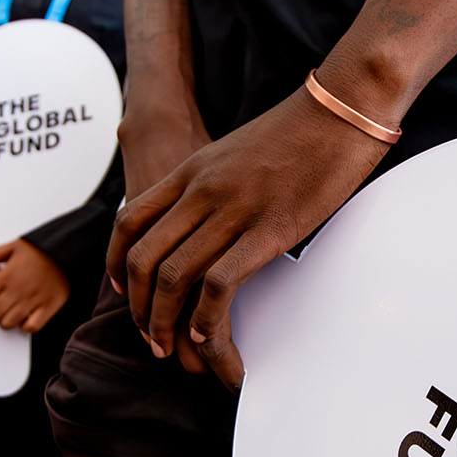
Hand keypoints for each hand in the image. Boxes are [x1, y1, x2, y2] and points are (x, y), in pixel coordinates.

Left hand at [0, 239, 71, 331]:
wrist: (67, 254)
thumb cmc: (40, 251)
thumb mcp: (13, 247)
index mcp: (7, 275)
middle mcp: (18, 290)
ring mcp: (33, 300)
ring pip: (9, 323)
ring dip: (5, 322)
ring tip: (8, 314)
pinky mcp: (48, 307)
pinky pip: (31, 327)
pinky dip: (25, 326)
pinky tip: (24, 318)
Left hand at [107, 86, 390, 390]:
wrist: (339, 109)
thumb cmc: (297, 132)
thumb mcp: (233, 152)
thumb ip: (210, 183)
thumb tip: (202, 216)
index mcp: (191, 171)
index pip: (130, 222)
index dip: (117, 263)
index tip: (124, 291)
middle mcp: (202, 192)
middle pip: (145, 257)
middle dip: (139, 306)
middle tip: (147, 334)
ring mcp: (233, 211)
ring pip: (174, 276)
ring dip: (165, 321)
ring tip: (169, 347)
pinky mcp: (269, 230)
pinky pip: (220, 283)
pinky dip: (206, 316)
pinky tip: (207, 334)